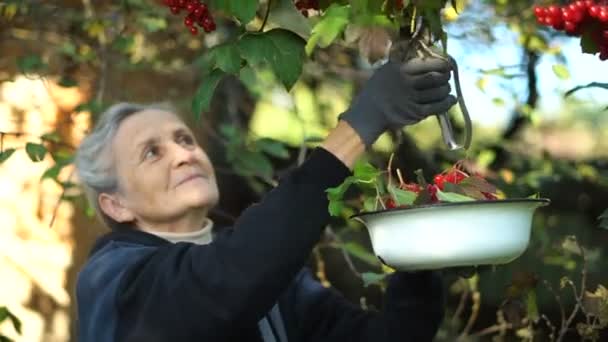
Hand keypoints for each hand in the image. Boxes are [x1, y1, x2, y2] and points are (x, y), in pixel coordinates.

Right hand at [339, 57, 456, 146]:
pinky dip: (447, 103)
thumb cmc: (378, 89)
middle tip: (447, 77)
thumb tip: (425, 55)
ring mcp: (411, 99)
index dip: (442, 63)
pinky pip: (436, 107)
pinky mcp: (414, 113)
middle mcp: (406, 83)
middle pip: (435, 77)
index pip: (428, 63)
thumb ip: (403, 62)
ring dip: (446, 89)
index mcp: (400, 70)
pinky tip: (450, 99)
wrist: (369, 112)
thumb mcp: (387, 70)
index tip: (447, 64)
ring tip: (446, 88)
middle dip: (445, 76)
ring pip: (438, 92)